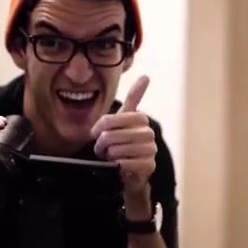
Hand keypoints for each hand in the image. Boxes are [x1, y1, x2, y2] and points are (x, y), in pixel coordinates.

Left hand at [91, 75, 156, 197]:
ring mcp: (150, 149)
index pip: (112, 119)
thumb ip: (133, 98)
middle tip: (103, 149)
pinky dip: (117, 165)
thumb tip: (147, 76)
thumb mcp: (122, 119)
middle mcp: (149, 133)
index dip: (100, 127)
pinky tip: (119, 166)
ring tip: (112, 157)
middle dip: (102, 144)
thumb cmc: (123, 142)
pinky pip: (125, 163)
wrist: (129, 171)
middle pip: (112, 135)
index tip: (97, 133)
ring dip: (109, 156)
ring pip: (118, 150)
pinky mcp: (149, 165)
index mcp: (141, 119)